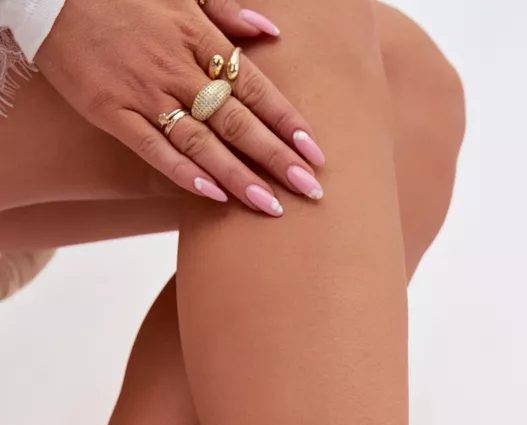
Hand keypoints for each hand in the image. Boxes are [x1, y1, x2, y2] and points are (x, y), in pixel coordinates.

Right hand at [35, 0, 325, 213]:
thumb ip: (225, 11)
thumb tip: (271, 33)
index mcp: (196, 36)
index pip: (254, 86)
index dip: (286, 121)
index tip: (316, 152)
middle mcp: (176, 68)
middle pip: (237, 120)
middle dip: (276, 158)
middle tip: (310, 191)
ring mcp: (144, 93)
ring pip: (201, 141)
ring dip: (239, 176)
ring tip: (271, 206)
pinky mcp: (113, 113)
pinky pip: (154, 149)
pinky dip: (184, 173)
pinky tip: (214, 197)